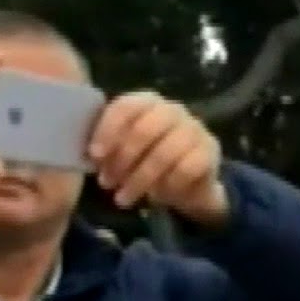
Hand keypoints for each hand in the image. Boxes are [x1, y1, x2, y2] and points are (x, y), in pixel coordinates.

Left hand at [89, 90, 225, 223]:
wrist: (190, 179)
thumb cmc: (147, 159)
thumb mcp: (124, 149)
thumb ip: (108, 145)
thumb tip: (90, 156)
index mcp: (147, 102)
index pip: (126, 107)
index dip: (108, 130)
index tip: (95, 156)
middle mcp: (173, 110)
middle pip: (144, 130)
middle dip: (122, 160)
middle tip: (107, 184)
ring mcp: (194, 130)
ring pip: (164, 154)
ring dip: (140, 180)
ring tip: (123, 199)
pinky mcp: (210, 151)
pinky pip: (185, 170)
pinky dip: (166, 187)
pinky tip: (156, 198)